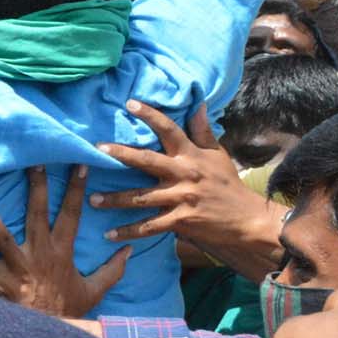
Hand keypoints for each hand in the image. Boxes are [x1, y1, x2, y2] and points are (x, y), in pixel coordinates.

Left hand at [0, 166, 130, 317]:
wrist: (50, 337)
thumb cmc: (67, 312)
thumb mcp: (95, 292)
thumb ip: (112, 270)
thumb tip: (129, 250)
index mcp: (62, 252)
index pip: (72, 215)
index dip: (76, 190)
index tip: (78, 165)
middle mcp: (40, 254)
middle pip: (38, 215)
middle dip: (36, 188)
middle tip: (31, 164)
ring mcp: (17, 267)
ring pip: (2, 239)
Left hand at [89, 101, 283, 277]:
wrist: (246, 218)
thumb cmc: (227, 184)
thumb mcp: (217, 155)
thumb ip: (203, 132)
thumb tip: (198, 104)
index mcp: (191, 155)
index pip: (169, 129)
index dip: (150, 115)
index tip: (130, 103)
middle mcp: (184, 173)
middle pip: (147, 161)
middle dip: (121, 154)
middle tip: (97, 149)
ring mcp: (181, 198)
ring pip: (141, 197)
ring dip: (115, 199)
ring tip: (92, 199)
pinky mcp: (180, 220)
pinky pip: (149, 226)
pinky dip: (129, 231)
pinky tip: (109, 234)